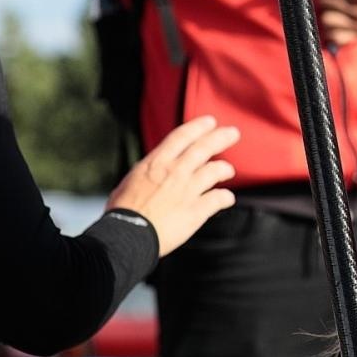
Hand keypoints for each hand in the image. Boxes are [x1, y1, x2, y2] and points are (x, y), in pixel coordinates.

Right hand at [107, 116, 239, 255]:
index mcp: (156, 163)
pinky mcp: (196, 210)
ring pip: (215, 171)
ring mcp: (187, 190)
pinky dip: (226, 198)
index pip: (181, 137)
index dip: (198, 127)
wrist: (127, 235)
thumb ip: (148, 174)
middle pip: (204, 148)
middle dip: (221, 137)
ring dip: (225, 169)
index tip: (210, 122)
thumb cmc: (123, 212)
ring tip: (229, 170)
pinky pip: (218, 199)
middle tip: (234, 133)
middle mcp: (175, 172)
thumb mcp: (130, 182)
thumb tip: (152, 172)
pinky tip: (228, 199)